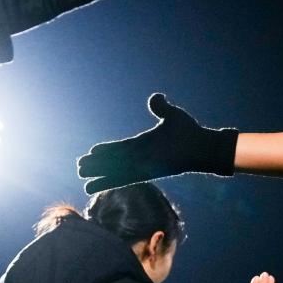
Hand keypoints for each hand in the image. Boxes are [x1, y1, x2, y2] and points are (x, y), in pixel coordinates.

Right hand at [78, 93, 238, 193]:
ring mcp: (143, 165)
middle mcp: (141, 156)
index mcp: (145, 143)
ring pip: (115, 170)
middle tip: (79, 166)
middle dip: (97, 164)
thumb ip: (161, 108)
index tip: (92, 151)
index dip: (107, 150)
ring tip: (81, 176)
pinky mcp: (146, 172)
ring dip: (99, 173)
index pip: (121, 147)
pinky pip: (123, 178)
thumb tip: (156, 98)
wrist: (204, 146)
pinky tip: (96, 185)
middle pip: (114, 160)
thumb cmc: (191, 133)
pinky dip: (109, 181)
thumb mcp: (173, 116)